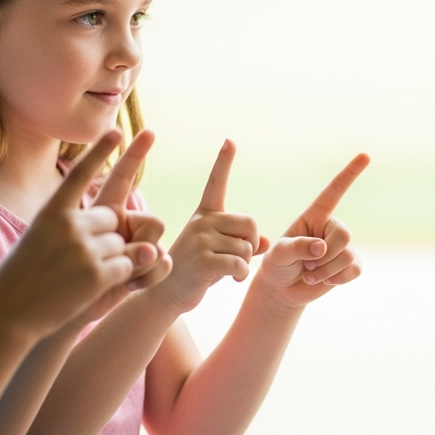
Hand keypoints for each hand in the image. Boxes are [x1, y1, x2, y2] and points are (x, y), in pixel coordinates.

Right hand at [0, 130, 145, 339]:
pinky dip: (120, 277)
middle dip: (108, 234)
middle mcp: (69, 225)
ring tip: (80, 275)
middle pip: (114, 217)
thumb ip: (74, 226)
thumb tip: (122, 220)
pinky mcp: (98, 275)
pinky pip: (128, 266)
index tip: (117, 130)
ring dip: (113, 258)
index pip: (79, 175)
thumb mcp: (38, 239)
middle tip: (79, 258)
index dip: (99, 152)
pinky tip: (93, 287)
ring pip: (123, 243)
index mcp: (50, 213)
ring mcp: (85, 249)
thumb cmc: (21, 278)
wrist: (8, 316)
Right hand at [161, 140, 267, 313]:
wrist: (168, 294)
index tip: (229, 141)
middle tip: (238, 258)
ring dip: (244, 264)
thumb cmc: (198, 273)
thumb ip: (244, 244)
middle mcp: (202, 221)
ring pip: (246, 248)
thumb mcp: (221, 253)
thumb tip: (265, 241)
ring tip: (228, 272)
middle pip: (249, 224)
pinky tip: (231, 280)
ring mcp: (200, 239)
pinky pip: (240, 263)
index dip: (223, 162)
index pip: (215, 183)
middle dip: (251, 245)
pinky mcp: (203, 259)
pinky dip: (241, 275)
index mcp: (205, 215)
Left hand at [251, 154, 368, 308]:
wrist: (282, 290)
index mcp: (315, 215)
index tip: (366, 155)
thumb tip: (322, 248)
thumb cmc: (277, 265)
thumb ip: (298, 247)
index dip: (350, 173)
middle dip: (325, 255)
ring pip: (348, 255)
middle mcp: (331, 227)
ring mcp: (343, 246)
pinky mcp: (350, 265)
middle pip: (344, 234)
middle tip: (307, 266)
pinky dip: (337, 279)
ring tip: (310, 275)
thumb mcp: (279, 254)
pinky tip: (323, 282)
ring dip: (326, 271)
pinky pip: (354, 269)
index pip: (334, 191)